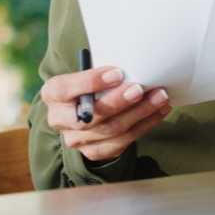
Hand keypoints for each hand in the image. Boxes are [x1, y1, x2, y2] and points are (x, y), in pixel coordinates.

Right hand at [39, 66, 171, 163]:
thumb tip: (134, 63)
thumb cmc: (92, 84)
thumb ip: (102, 71)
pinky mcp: (94, 151)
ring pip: (111, 130)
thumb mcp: (88, 72)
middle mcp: (60, 119)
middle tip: (141, 89)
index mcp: (54, 94)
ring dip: (140, 113)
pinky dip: (145, 124)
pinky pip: (123, 141)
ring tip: (160, 97)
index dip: (91, 82)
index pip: (65, 89)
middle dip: (119, 102)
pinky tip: (160, 111)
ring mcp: (76, 139)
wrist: (84, 112)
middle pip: (91, 116)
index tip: (118, 73)